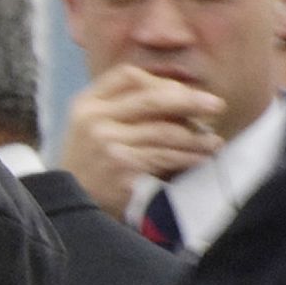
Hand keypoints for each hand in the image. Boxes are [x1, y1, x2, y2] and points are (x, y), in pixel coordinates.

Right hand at [58, 65, 225, 214]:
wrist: (68, 207)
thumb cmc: (88, 165)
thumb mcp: (91, 128)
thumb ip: (122, 107)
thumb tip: (180, 94)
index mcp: (86, 104)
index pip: (128, 77)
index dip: (160, 82)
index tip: (182, 93)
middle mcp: (94, 121)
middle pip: (152, 99)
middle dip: (190, 100)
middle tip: (217, 106)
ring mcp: (108, 145)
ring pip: (165, 131)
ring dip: (196, 136)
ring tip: (213, 142)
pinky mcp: (122, 169)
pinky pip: (166, 157)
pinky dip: (188, 157)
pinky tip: (201, 158)